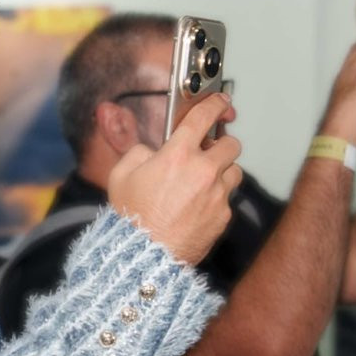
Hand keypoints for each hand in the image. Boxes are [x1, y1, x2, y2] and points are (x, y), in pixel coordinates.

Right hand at [109, 92, 242, 264]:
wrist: (144, 255)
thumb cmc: (131, 217)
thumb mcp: (121, 174)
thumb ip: (139, 152)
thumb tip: (152, 150)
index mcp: (177, 155)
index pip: (204, 117)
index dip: (215, 103)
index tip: (220, 101)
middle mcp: (202, 171)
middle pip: (231, 144)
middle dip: (221, 144)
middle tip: (208, 151)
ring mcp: (216, 194)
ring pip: (234, 171)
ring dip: (222, 171)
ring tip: (204, 181)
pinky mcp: (223, 216)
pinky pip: (227, 199)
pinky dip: (216, 198)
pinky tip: (197, 207)